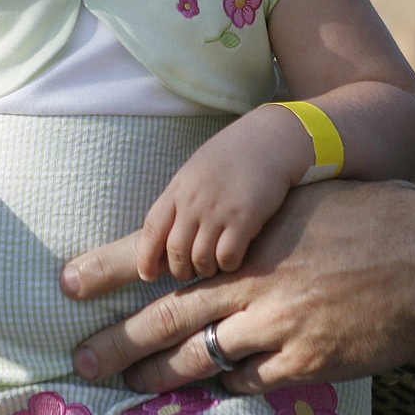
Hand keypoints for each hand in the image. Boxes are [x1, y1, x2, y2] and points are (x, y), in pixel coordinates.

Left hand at [61, 180, 414, 393]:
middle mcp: (246, 284)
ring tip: (129, 387)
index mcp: (239, 240)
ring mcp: (274, 328)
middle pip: (163, 320)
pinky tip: (213, 387)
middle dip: (115, 342)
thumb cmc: (369, 215)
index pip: (157, 255)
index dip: (106, 268)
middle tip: (78, 359)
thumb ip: (251, 232)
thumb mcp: (298, 205)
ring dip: (159, 376)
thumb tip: (217, 245)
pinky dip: (226, 384)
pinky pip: (250, 381)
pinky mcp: (305, 363)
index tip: (65, 281)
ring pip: (198, 359)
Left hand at [137, 108, 304, 280]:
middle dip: (179, 270)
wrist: (268, 140)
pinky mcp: (245, 219)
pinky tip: (233, 259)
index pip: (152, 228)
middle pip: (175, 250)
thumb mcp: (195, 172)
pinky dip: (228, 266)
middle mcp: (194, 200)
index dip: (146, 257)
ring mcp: (218, 210)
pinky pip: (228, 257)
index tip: (147, 275)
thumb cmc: (232, 157)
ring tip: (213, 266)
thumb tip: (166, 234)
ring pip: (201, 259)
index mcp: (178, 188)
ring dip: (205, 270)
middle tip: (189, 273)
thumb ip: (181, 200)